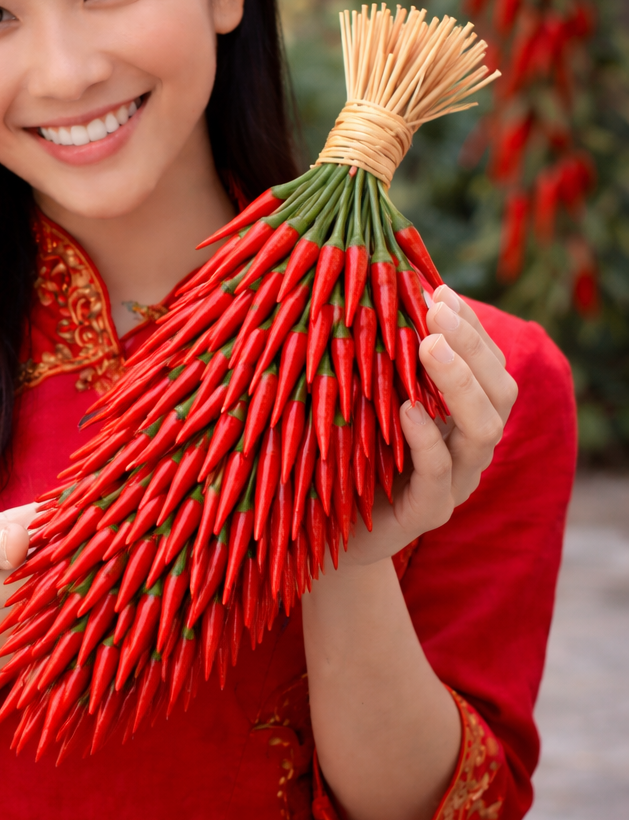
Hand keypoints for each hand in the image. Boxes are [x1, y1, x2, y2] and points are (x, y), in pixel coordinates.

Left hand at [341, 285, 518, 566]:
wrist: (319, 529)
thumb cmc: (343, 455)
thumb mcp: (363, 403)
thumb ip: (380, 365)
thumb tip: (371, 296)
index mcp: (458, 417)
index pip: (486, 366)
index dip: (470, 328)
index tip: (438, 289)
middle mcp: (466, 448)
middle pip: (499, 393)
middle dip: (472, 346)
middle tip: (436, 310)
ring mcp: (452, 484)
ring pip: (483, 432)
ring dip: (458, 383)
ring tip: (429, 346)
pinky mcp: (424, 516)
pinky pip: (438, 478)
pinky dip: (427, 440)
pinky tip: (407, 409)